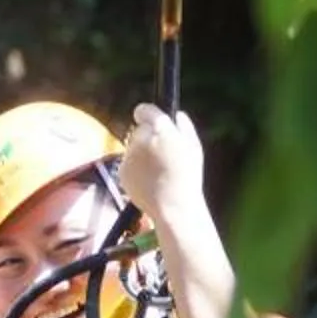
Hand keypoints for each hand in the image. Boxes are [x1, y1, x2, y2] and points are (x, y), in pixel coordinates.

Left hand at [119, 103, 204, 224]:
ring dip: (141, 153)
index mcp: (160, 130)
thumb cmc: (188, 177)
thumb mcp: (194, 148)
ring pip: (133, 147)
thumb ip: (185, 126)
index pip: (144, 110)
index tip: (147, 118)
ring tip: (158, 171)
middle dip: (147, 136)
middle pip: (139, 130)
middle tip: (161, 153)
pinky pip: (128, 163)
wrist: (172, 206)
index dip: (146, 114)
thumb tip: (177, 114)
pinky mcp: (122, 171)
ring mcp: (129, 156)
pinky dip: (136, 169)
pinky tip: (150, 180)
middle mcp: (141, 140)